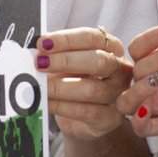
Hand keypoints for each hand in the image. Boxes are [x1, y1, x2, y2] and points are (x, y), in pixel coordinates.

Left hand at [38, 27, 137, 141]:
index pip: (94, 38)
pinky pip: (86, 112)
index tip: (43, 43)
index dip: (67, 40)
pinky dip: (62, 106)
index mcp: (112, 48)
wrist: (83, 117)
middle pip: (99, 61)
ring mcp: (118, 95)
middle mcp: (120, 70)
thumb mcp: (67, 64)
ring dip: (60, 87)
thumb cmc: (75, 82)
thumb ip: (56, 56)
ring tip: (41, 87)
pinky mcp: (110, 119)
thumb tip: (37, 53)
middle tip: (40, 64)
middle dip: (66, 61)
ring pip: (92, 89)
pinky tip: (47, 103)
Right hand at [119, 24, 157, 140]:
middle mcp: (143, 85)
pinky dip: (140, 120)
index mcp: (150, 66)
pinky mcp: (152, 128)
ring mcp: (145, 107)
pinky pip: (138, 127)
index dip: (152, 37)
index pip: (138, 48)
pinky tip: (147, 110)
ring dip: (142, 87)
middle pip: (138, 69)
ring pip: (127, 100)